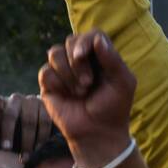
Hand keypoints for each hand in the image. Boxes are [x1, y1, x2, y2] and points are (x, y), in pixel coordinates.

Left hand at [0, 82, 53, 153]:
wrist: (41, 129)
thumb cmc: (15, 132)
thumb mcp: (0, 129)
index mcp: (2, 102)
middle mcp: (17, 98)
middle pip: (10, 115)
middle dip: (8, 133)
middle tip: (5, 149)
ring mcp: (33, 101)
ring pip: (29, 122)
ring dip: (27, 142)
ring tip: (23, 158)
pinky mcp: (48, 107)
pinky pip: (45, 123)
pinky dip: (41, 139)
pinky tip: (37, 149)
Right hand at [37, 30, 135, 167]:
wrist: (96, 132)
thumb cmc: (113, 108)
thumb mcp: (122, 82)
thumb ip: (112, 59)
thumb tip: (96, 39)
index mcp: (100, 57)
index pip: (91, 35)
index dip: (85, 41)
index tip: (83, 56)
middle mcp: (80, 60)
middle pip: (70, 40)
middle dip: (77, 62)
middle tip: (87, 83)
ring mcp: (63, 71)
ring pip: (54, 53)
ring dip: (68, 73)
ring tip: (80, 91)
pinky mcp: (49, 84)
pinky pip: (45, 72)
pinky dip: (57, 83)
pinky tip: (66, 95)